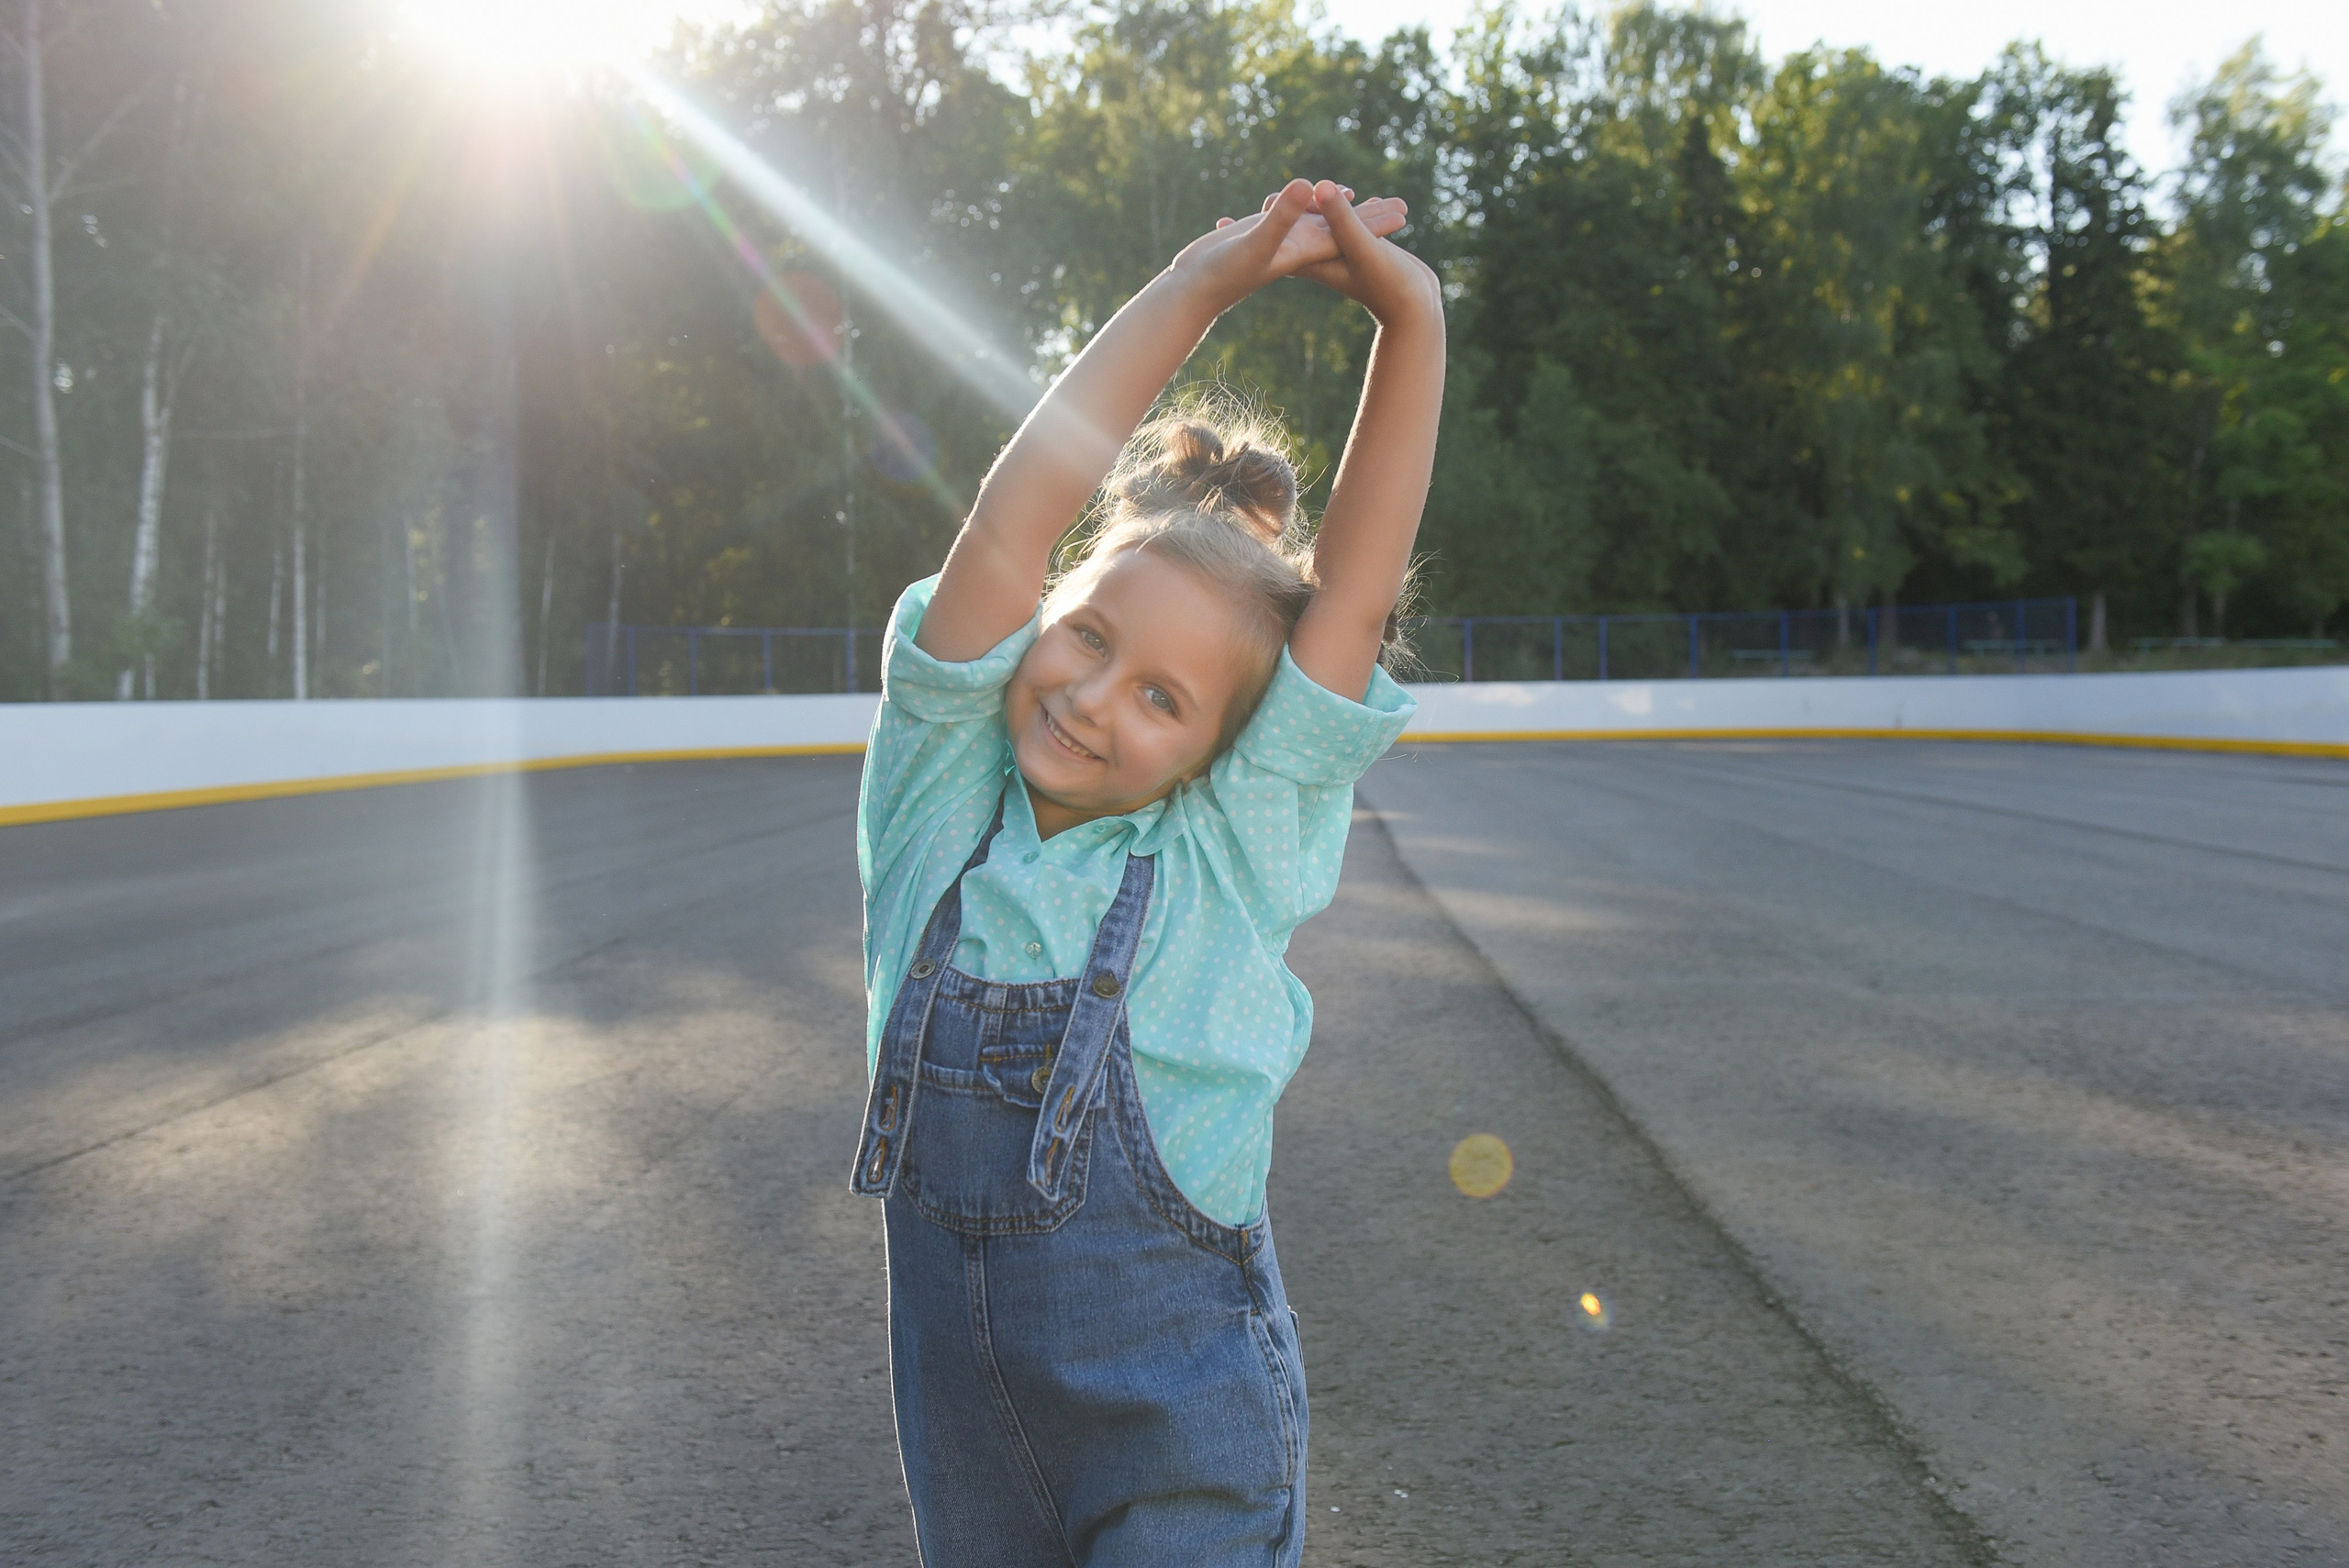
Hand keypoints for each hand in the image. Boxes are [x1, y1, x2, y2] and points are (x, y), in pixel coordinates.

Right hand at [1168, 178, 1409, 311]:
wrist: (1193, 290)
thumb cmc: (1223, 272)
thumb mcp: (1259, 241)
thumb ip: (1283, 215)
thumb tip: (1308, 184)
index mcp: (1304, 249)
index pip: (1349, 233)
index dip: (1376, 221)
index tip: (1404, 211)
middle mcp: (1297, 245)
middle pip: (1341, 226)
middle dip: (1369, 214)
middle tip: (1403, 204)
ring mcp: (1279, 239)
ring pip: (1315, 216)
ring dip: (1338, 205)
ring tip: (1360, 193)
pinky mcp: (1260, 229)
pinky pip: (1289, 211)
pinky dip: (1302, 200)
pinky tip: (1309, 191)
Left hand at [1286, 180, 1441, 328]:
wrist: (1415, 308)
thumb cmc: (1387, 282)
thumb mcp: (1362, 245)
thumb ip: (1342, 218)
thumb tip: (1320, 184)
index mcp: (1311, 259)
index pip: (1281, 229)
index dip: (1277, 209)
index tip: (1285, 194)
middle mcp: (1322, 258)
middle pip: (1305, 222)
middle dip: (1310, 201)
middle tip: (1321, 186)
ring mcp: (1343, 254)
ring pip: (1332, 221)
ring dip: (1339, 204)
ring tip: (1349, 192)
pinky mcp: (1362, 250)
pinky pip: (1355, 224)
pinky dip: (1362, 211)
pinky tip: (1371, 199)